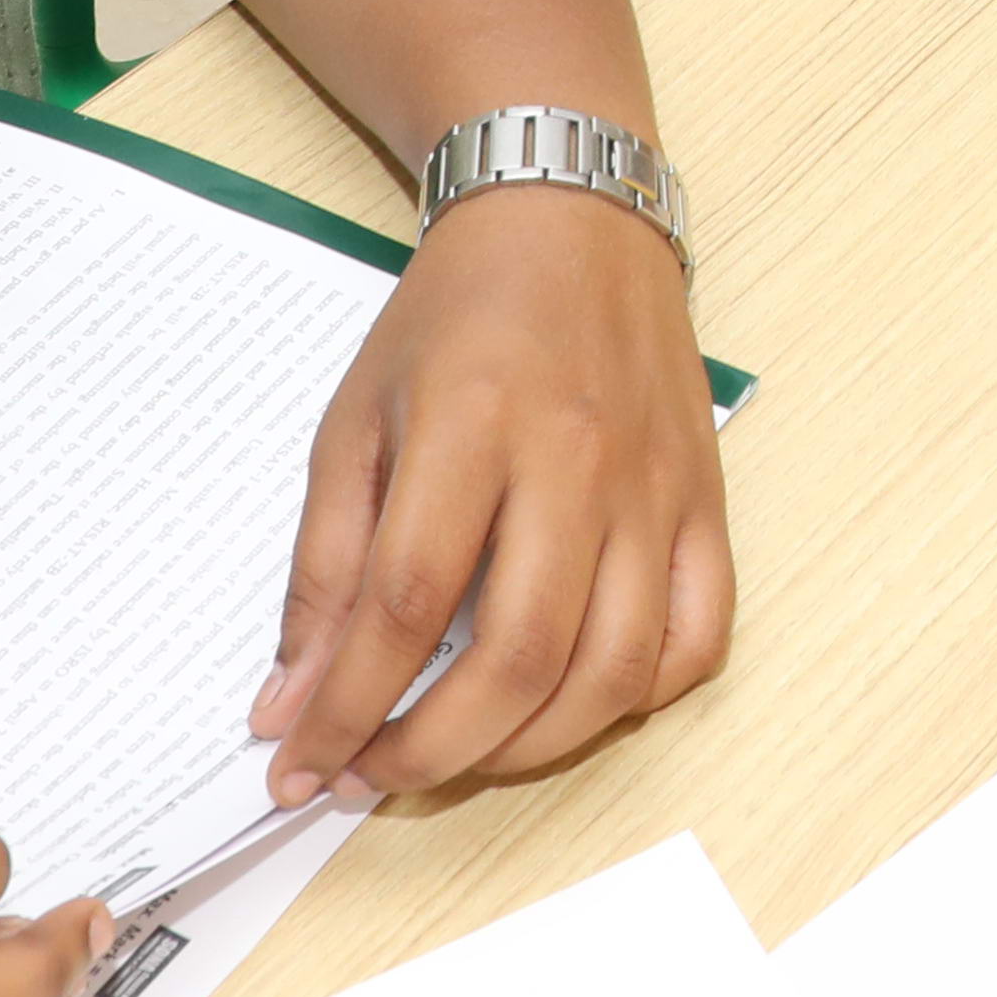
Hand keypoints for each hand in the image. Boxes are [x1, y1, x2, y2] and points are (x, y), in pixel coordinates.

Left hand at [254, 181, 732, 810]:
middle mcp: (576, 459)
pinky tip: (567, 702)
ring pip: (612, 670)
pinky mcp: (706, 503)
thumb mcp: (355, 418)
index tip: (301, 766)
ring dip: (526, 749)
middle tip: (374, 775)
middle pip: (518, 657)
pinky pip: (696, 640)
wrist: (572, 221)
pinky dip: (634, 700)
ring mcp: (655, 487)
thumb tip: (290, 707)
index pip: (408, 603)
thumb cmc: (456, 317)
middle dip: (434, 751)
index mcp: (472, 421)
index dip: (347, 708)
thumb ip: (322, 567)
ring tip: (459, 752)